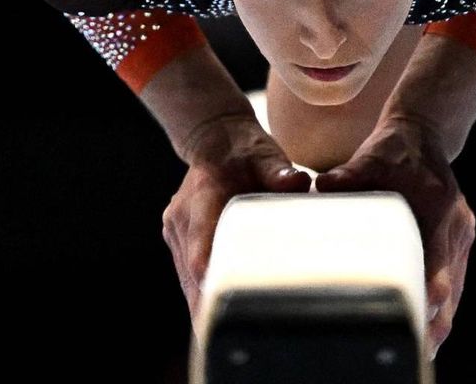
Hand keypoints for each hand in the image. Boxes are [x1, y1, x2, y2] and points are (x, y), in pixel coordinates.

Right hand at [161, 113, 312, 327]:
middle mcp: (182, 219)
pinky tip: (219, 321)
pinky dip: (202, 296)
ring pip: (187, 281)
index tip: (222, 307)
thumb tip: (299, 182)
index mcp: (201, 198)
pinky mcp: (180, 241)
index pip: (201, 247)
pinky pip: (188, 276)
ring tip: (225, 338)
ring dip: (204, 308)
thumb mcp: (264, 153)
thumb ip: (278, 169)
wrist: (214, 138)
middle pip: (192, 275)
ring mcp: (177, 232)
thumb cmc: (245, 149)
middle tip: (231, 337)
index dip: (210, 279)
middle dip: (210, 307)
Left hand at [314, 115, 474, 360]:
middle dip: (437, 316)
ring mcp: (461, 234)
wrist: (423, 133)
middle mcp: (457, 224)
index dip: (432, 285)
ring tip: (423, 350)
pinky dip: (443, 305)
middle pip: (451, 281)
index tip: (423, 312)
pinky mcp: (457, 242)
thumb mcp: (373, 155)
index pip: (439, 254)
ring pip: (456, 287)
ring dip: (442, 318)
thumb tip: (323, 185)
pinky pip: (454, 280)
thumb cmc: (394, 147)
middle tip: (419, 347)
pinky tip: (428, 332)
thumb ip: (351, 172)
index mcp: (441, 205)